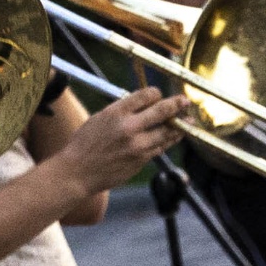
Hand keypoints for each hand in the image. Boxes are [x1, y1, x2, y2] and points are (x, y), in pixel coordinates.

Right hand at [57, 87, 185, 193]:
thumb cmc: (84, 145)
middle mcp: (129, 127)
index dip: (156, 93)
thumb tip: (143, 105)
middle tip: (185, 101)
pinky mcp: (141, 160)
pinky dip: (168, 141)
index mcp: (116, 112)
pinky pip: (160, 147)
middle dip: (177, 104)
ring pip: (167, 132)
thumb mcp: (99, 118)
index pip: (146, 95)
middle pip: (162, 111)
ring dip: (180, 125)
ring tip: (189, 121)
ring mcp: (137, 146)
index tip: (158, 95)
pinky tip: (174, 137)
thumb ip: (121, 110)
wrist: (77, 173)